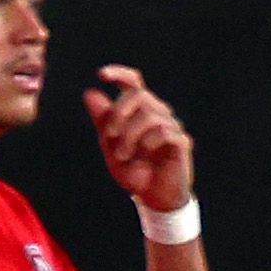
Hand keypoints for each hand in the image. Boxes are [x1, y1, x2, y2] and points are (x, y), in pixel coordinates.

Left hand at [82, 65, 193, 211]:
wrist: (152, 196)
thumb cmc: (133, 169)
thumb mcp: (110, 145)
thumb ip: (102, 121)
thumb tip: (90, 93)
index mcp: (139, 111)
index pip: (133, 83)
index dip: (119, 74)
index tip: (101, 75)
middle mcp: (158, 113)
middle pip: (138, 95)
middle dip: (118, 113)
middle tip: (108, 135)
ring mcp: (171, 126)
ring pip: (148, 115)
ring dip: (129, 136)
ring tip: (122, 155)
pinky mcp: (181, 141)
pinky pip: (164, 132)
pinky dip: (148, 143)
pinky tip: (145, 155)